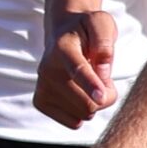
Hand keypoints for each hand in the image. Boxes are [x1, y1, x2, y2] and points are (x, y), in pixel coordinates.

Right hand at [33, 10, 118, 128]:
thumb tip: (102, 73)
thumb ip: (105, 45)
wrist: (63, 33)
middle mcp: (47, 68)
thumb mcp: (102, 25)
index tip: (102, 97)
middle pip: (86, 102)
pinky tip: (80, 94)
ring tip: (91, 83)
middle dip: (105, 96)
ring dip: (95, 103)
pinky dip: (83, 112)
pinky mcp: (40, 101)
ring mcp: (42, 86)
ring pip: (83, 114)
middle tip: (105, 79)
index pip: (77, 69)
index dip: (90, 84)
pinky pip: (74, 123)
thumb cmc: (87, 30)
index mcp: (63, 47)